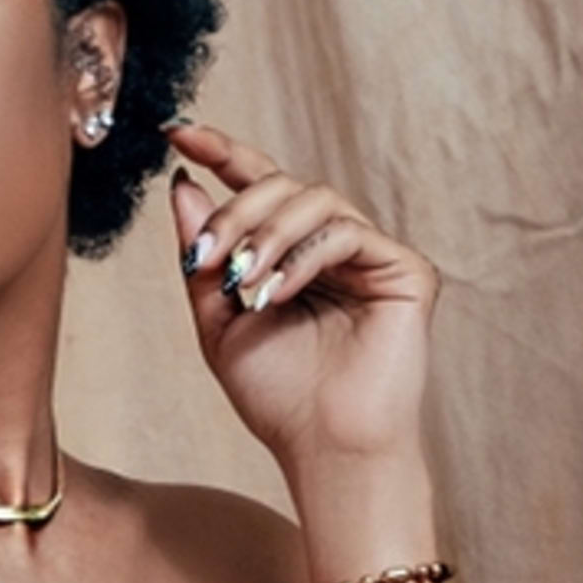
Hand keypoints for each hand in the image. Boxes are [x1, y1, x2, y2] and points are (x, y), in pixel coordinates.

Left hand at [167, 125, 437, 481]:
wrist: (327, 449)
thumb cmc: (279, 399)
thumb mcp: (219, 323)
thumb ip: (203, 257)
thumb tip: (183, 186)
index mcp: (293, 254)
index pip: (260, 185)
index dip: (222, 152)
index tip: (177, 133)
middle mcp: (334, 247)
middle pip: (283, 186)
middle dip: (236, 214)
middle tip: (205, 257)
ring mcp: (372, 256)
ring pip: (315, 200)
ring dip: (266, 235)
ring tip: (243, 283)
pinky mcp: (406, 270)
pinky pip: (346, 233)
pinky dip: (303, 257)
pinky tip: (277, 293)